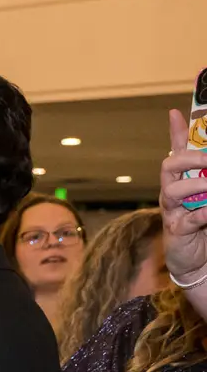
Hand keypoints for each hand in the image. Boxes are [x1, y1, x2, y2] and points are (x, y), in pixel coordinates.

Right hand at [162, 109, 206, 284]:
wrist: (198, 259)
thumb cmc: (204, 222)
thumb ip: (206, 175)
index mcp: (183, 179)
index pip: (177, 150)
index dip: (175, 131)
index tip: (176, 112)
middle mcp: (173, 192)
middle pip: (169, 165)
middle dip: (190, 159)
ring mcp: (172, 211)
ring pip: (172, 191)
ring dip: (196, 186)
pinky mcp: (176, 230)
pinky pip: (187, 219)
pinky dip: (202, 215)